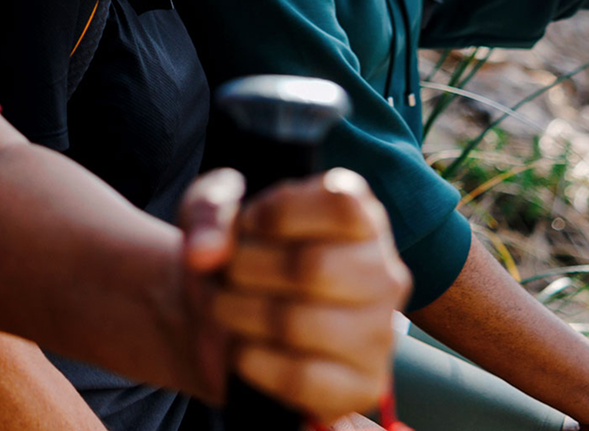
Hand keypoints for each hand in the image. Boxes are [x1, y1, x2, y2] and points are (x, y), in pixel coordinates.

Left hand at [179, 167, 410, 424]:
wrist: (229, 317)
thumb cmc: (237, 250)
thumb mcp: (216, 209)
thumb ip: (209, 212)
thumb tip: (205, 251)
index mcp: (362, 216)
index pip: (340, 204)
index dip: (280, 212)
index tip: (248, 223)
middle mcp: (383, 270)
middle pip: (313, 267)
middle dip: (248, 268)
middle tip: (226, 272)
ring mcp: (379, 331)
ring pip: (300, 324)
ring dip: (240, 314)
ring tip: (223, 306)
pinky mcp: (362, 384)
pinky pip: (300, 379)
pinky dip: (254, 362)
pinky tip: (240, 347)